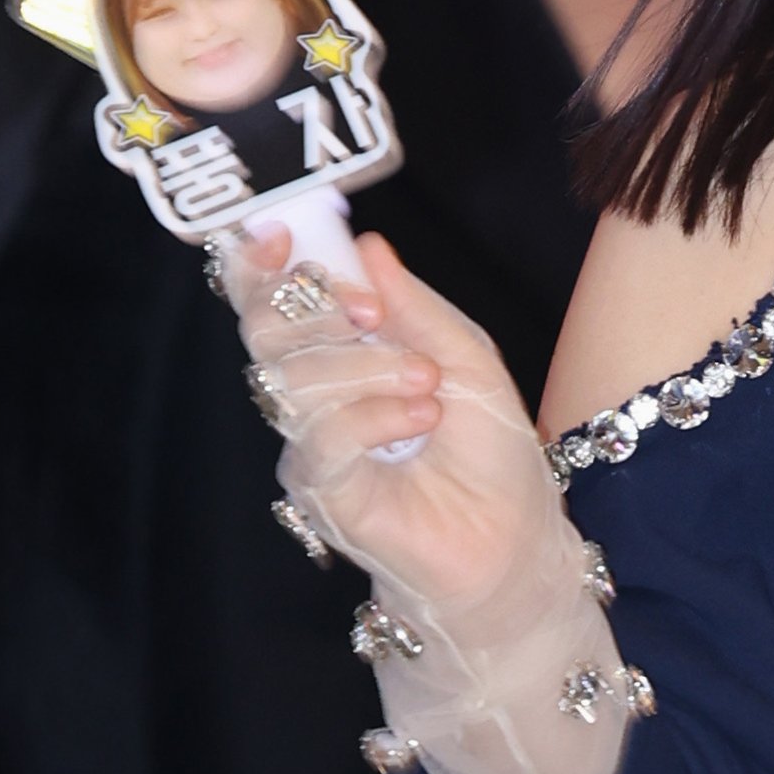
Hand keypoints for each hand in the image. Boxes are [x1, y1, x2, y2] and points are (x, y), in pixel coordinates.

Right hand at [223, 221, 553, 631]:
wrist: (512, 536)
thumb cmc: (489, 452)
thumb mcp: (464, 356)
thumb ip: (411, 303)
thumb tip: (366, 246)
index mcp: (340, 353)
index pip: (272, 300)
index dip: (261, 265)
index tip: (282, 237)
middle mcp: (314, 397)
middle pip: (265, 331)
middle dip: (320, 308)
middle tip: (375, 315)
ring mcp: (311, 446)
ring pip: (293, 378)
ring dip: (366, 366)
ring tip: (425, 383)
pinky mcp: (321, 492)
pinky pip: (322, 435)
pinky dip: (374, 414)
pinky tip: (419, 420)